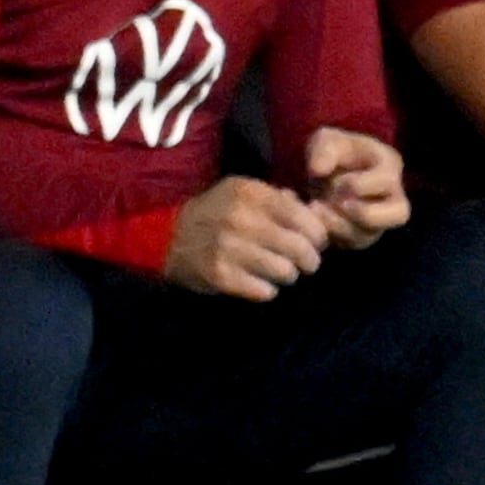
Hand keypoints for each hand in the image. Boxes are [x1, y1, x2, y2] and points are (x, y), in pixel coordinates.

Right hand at [164, 176, 332, 300]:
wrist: (166, 236)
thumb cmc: (215, 213)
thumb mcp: (242, 194)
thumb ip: (279, 199)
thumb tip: (315, 214)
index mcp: (249, 193)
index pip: (304, 217)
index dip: (318, 234)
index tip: (314, 242)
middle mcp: (240, 218)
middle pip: (300, 248)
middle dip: (309, 260)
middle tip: (303, 263)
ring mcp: (229, 247)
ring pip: (286, 272)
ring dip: (287, 276)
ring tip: (278, 272)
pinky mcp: (221, 275)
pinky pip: (265, 291)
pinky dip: (266, 290)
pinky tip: (256, 282)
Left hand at [302, 126, 409, 246]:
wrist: (323, 170)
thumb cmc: (333, 151)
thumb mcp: (326, 140)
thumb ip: (324, 150)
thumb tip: (317, 170)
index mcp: (388, 166)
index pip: (388, 181)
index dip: (360, 185)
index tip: (337, 182)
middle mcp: (392, 196)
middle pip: (398, 215)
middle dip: (364, 213)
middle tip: (337, 204)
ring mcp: (379, 219)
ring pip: (371, 234)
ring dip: (341, 226)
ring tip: (317, 209)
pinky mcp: (361, 234)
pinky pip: (352, 243)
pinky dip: (331, 234)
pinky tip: (314, 219)